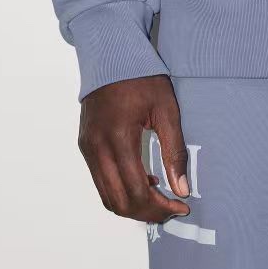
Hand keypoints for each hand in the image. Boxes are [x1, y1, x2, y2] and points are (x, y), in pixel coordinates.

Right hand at [78, 74, 192, 222]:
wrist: (111, 55)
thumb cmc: (141, 77)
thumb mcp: (166, 109)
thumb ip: (175, 150)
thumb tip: (182, 188)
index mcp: (118, 138)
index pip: (137, 191)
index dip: (160, 207)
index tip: (181, 206)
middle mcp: (97, 148)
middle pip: (119, 202)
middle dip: (147, 213)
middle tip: (171, 209)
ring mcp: (87, 148)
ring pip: (107, 196)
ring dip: (132, 205)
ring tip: (159, 199)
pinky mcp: (85, 146)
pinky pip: (101, 181)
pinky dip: (120, 190)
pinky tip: (142, 180)